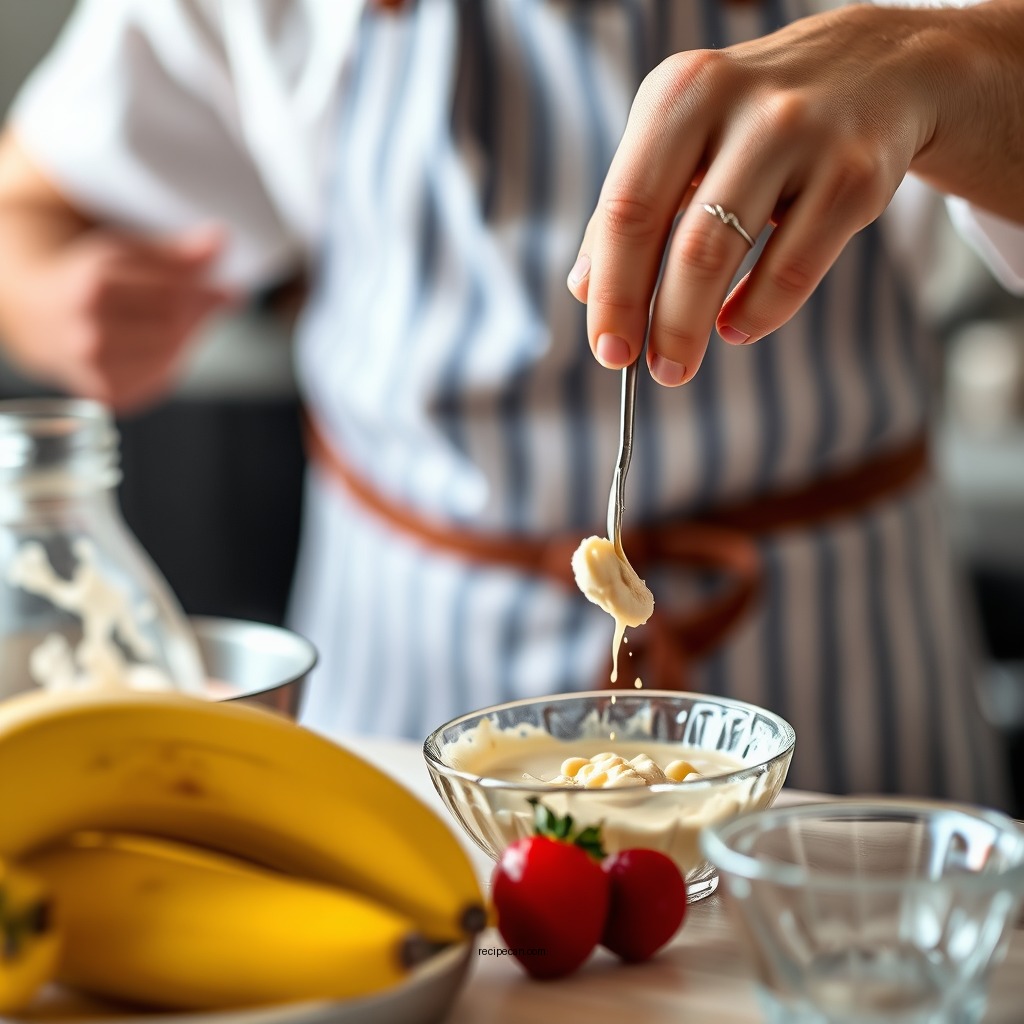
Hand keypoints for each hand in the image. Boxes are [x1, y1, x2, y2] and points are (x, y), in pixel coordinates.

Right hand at [6, 224, 235, 411]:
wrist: (40, 316)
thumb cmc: (90, 280)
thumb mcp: (126, 253)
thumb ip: (176, 252)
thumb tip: (221, 238)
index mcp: (95, 289)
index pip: (171, 296)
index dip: (207, 294)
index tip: (231, 290)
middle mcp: (90, 334)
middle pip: (173, 329)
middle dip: (199, 315)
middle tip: (216, 302)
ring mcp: (97, 371)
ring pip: (170, 357)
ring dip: (188, 338)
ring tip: (186, 320)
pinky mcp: (107, 395)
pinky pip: (158, 382)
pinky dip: (170, 364)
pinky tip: (165, 346)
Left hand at [568, 4, 952, 385]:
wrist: (879, 66)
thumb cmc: (755, 119)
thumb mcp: (684, 136)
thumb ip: (633, 206)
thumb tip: (584, 290)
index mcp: (680, 93)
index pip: (626, 210)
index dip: (612, 291)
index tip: (607, 349)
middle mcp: (739, 105)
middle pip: (677, 240)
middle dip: (656, 321)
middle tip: (650, 371)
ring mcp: (804, 137)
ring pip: (726, 256)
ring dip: (694, 326)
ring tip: (679, 363)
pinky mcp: (857, 176)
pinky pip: (794, 269)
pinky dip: (758, 312)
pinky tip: (736, 327)